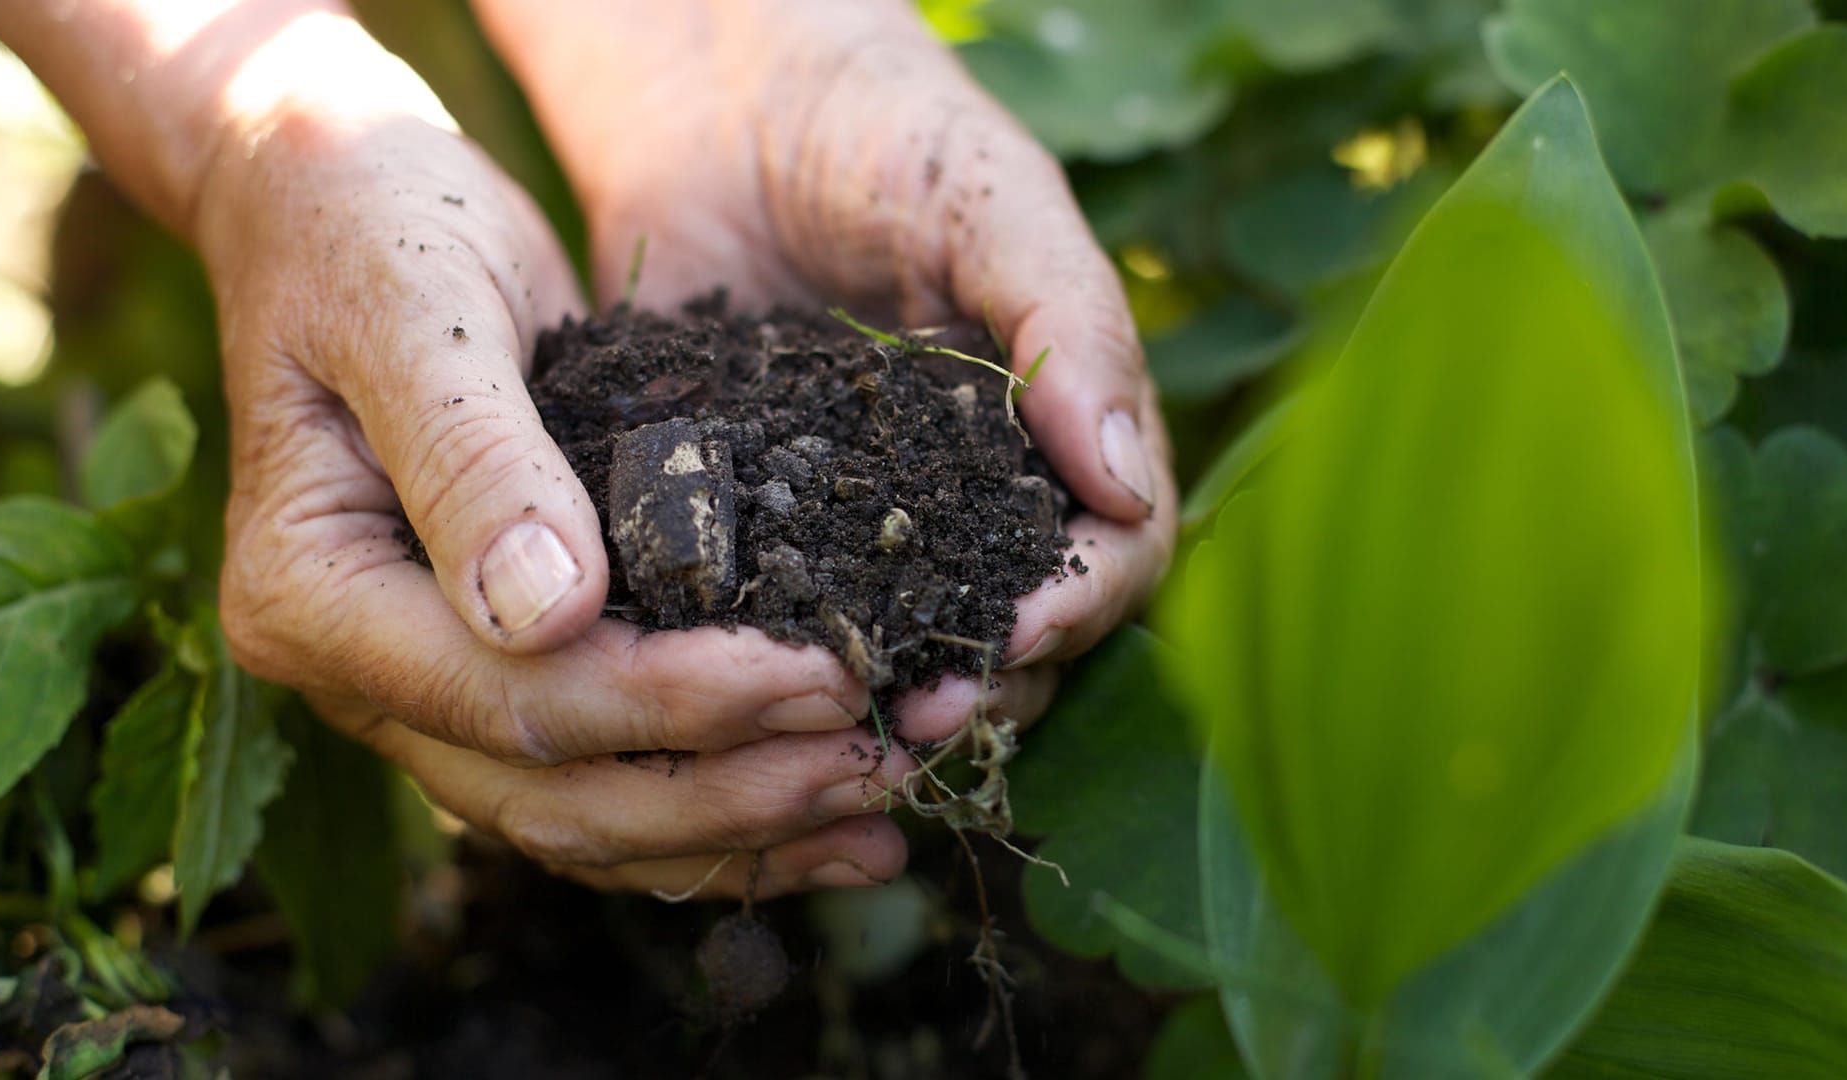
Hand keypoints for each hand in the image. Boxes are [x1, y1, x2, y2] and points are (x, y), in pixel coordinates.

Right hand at [194, 16, 924, 898]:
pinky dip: (715, 807)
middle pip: (553, 793)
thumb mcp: (421, 309)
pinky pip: (604, 776)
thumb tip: (548, 613)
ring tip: (882, 818)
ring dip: (738, 830)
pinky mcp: (496, 671)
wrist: (338, 201)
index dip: (673, 703)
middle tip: (880, 764)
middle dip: (729, 792)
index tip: (821, 677)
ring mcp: (422, 688)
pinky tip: (827, 817)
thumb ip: (473, 457)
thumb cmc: (373, 225)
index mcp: (310, 594)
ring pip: (583, 817)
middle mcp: (357, 673)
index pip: (508, 697)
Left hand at [474, 0, 1178, 745]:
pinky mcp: (760, 520)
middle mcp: (976, 495)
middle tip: (916, 716)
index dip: (1078, 606)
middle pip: (1020, 628)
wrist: (721, 95)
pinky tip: (738, 684)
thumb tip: (1125, 486)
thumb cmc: (887, 127)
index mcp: (1061, 432)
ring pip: (907, 643)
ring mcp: (868, 517)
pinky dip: (774, 656)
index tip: (1013, 633)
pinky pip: (781, 608)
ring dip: (886, 696)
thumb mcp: (992, 203)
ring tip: (837, 727)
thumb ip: (1068, 326)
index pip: (1114, 553)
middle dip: (982, 681)